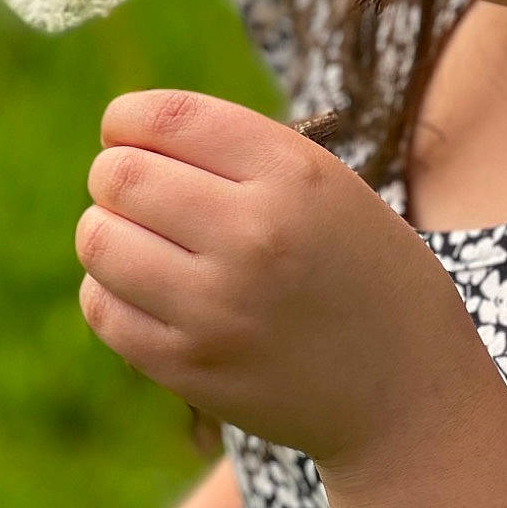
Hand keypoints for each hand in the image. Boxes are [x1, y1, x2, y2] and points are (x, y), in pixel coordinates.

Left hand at [75, 88, 489, 476]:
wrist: (407, 390)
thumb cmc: (360, 267)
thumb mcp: (326, 183)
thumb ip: (236, 151)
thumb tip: (124, 135)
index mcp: (292, 174)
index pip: (166, 118)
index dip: (127, 117)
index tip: (126, 130)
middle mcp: (253, 235)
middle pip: (120, 176)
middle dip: (114, 174)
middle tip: (138, 190)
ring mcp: (217, 308)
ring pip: (98, 240)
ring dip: (107, 230)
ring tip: (140, 238)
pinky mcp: (190, 368)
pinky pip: (103, 307)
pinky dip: (109, 289)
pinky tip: (146, 287)